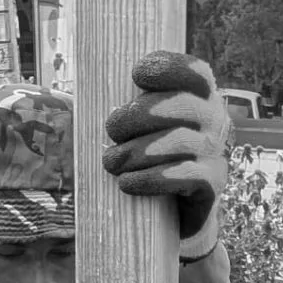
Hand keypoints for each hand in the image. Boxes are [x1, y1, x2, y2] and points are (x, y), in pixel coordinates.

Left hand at [102, 52, 229, 260]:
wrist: (179, 215)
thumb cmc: (153, 160)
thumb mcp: (144, 128)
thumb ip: (125, 106)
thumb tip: (66, 95)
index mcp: (201, 97)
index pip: (194, 72)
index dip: (167, 67)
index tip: (136, 75)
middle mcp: (215, 120)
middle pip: (181, 104)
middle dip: (138, 115)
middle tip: (112, 130)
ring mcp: (216, 152)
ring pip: (178, 140)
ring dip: (137, 151)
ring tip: (112, 162)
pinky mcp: (212, 183)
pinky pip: (183, 175)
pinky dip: (149, 178)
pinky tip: (127, 183)